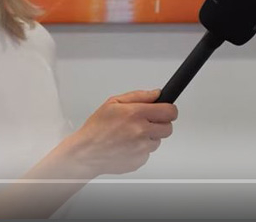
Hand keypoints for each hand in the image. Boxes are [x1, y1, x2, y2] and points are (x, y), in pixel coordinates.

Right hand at [50, 89, 176, 178]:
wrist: (86, 152)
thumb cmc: (96, 128)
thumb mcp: (113, 102)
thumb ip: (139, 96)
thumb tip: (156, 94)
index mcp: (136, 114)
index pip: (169, 111)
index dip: (169, 110)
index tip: (166, 110)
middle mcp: (141, 131)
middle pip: (168, 128)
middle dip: (161, 124)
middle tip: (147, 122)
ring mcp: (141, 148)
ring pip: (158, 141)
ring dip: (149, 137)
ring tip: (131, 135)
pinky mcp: (139, 161)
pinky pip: (148, 153)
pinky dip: (141, 149)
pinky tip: (128, 145)